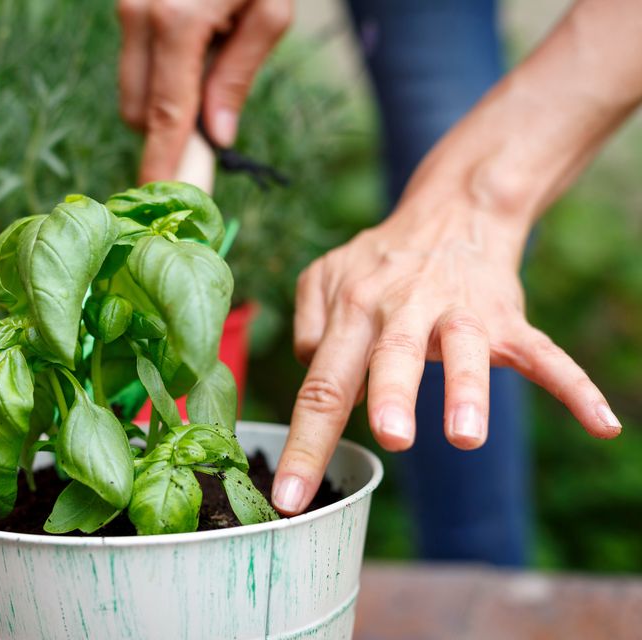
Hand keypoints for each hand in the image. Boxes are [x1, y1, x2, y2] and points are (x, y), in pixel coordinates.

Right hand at [116, 0, 291, 182]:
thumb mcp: (269, 12)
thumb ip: (238, 75)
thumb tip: (217, 136)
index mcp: (177, 20)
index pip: (165, 113)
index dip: (161, 162)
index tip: (156, 195)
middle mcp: (140, 15)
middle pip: (138, 110)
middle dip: (168, 126)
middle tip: (212, 106)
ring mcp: (127, 8)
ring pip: (132, 89)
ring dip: (163, 96)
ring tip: (207, 57)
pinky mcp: (126, 4)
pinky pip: (135, 62)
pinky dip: (159, 70)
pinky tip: (194, 41)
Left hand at [270, 193, 621, 515]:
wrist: (450, 213)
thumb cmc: (378, 261)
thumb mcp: (324, 277)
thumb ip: (308, 326)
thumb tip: (316, 374)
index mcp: (352, 310)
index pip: (323, 384)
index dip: (306, 444)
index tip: (289, 498)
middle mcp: (402, 310)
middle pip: (393, 358)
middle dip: (392, 398)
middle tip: (392, 440)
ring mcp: (457, 314)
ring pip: (465, 350)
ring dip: (467, 389)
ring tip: (467, 433)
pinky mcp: (505, 319)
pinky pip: (543, 354)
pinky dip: (573, 386)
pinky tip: (601, 423)